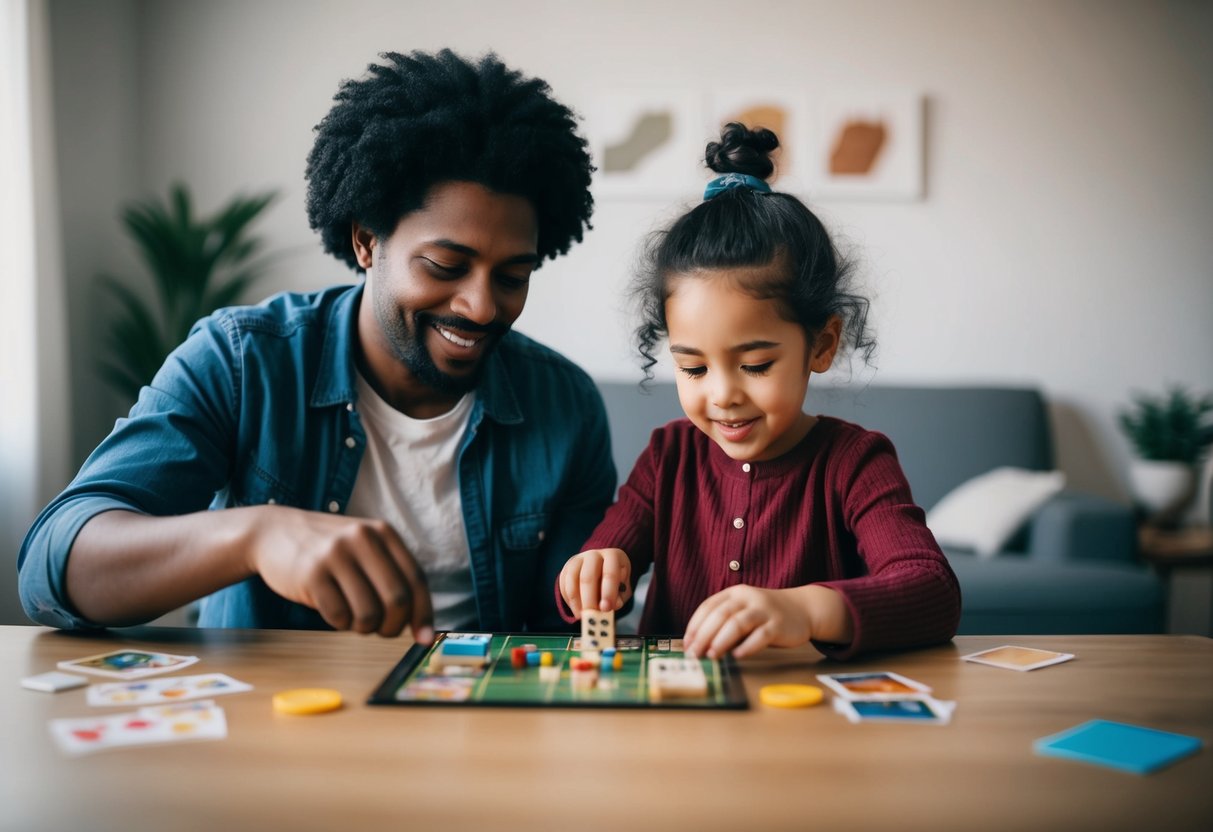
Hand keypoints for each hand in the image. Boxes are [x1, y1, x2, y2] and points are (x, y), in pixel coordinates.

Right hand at [248, 506, 432, 640]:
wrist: (273, 532)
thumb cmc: (327, 550)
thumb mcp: (363, 548)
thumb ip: (390, 575)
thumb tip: (418, 624)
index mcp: (383, 533)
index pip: (416, 579)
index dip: (423, 613)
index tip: (424, 639)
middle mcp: (363, 539)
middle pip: (396, 600)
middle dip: (392, 626)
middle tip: (381, 630)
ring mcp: (336, 554)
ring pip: (368, 613)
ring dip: (363, 627)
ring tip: (352, 616)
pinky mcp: (311, 573)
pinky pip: (338, 616)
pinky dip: (339, 622)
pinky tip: (332, 609)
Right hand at [558, 548, 632, 616]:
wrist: (603, 570)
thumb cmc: (615, 582)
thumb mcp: (623, 589)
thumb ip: (619, 598)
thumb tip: (610, 606)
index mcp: (613, 556)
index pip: (610, 573)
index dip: (608, 592)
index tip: (606, 609)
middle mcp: (594, 554)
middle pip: (587, 577)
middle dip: (588, 599)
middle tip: (591, 616)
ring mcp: (578, 560)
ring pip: (572, 580)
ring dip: (576, 601)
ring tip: (582, 616)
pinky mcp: (567, 568)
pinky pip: (563, 585)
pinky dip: (569, 600)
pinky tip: (577, 610)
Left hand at [682, 585, 813, 658]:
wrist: (802, 608)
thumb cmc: (765, 615)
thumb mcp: (743, 612)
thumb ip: (724, 625)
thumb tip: (701, 647)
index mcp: (735, 593)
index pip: (708, 606)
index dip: (695, 625)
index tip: (687, 643)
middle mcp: (748, 598)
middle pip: (721, 614)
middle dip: (704, 635)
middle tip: (694, 653)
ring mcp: (764, 611)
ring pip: (738, 623)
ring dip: (721, 640)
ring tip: (712, 655)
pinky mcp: (778, 625)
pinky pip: (761, 635)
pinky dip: (747, 646)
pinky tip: (737, 656)